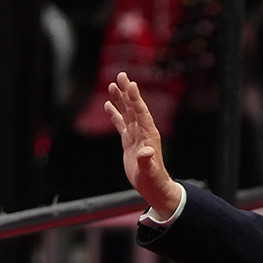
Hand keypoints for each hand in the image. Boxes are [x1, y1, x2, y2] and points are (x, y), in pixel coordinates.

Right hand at [104, 71, 181, 218]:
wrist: (153, 187)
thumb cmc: (153, 180)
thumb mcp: (149, 171)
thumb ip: (146, 160)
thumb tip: (145, 152)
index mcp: (149, 135)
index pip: (142, 113)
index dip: (136, 99)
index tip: (131, 84)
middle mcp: (143, 132)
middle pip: (134, 108)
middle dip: (127, 92)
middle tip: (121, 75)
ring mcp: (136, 136)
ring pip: (127, 113)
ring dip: (120, 100)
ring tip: (112, 85)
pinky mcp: (129, 142)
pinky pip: (121, 124)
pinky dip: (115, 114)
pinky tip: (109, 104)